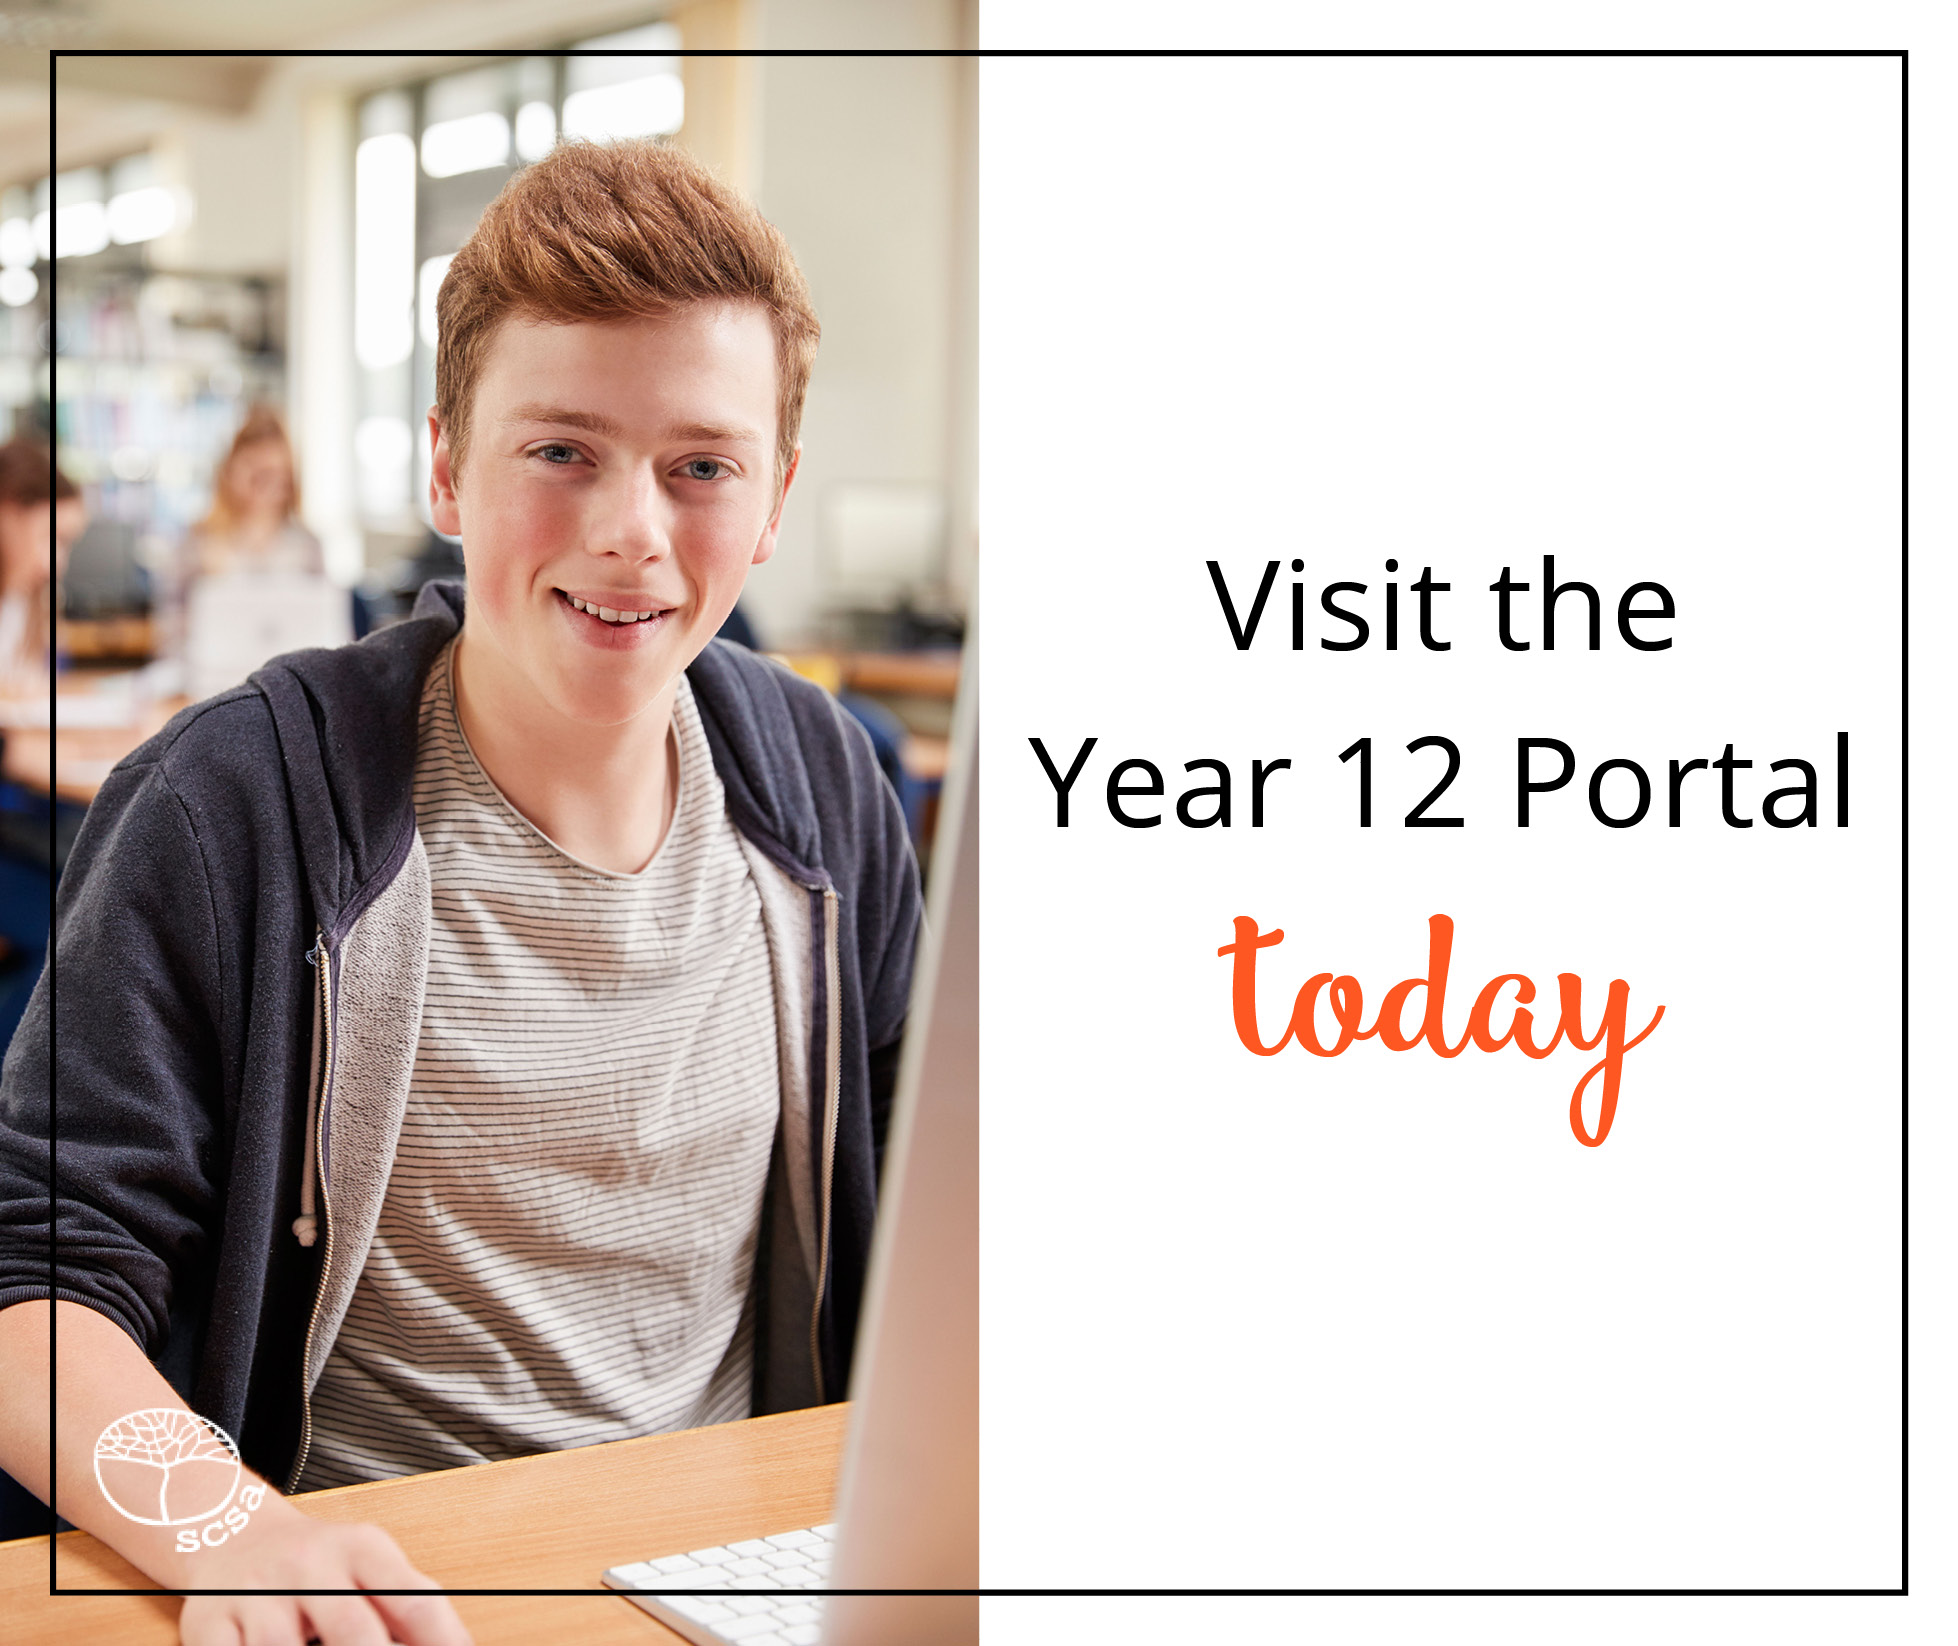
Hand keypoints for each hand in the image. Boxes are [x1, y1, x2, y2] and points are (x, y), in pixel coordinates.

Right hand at [175, 1496, 471, 1645]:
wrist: (230, 1534)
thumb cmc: (317, 1565)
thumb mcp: (367, 1564)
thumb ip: (407, 1604)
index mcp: (361, 1549)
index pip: (413, 1600)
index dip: (442, 1641)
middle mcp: (309, 1565)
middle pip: (353, 1630)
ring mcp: (256, 1595)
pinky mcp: (208, 1624)